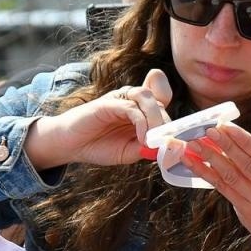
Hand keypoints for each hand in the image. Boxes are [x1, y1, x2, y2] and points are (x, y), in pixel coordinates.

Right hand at [30, 68, 172, 168]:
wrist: (71, 146)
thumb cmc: (99, 146)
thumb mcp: (130, 152)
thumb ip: (148, 148)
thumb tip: (167, 148)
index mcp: (140, 109)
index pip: (163, 101)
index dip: (173, 114)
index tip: (179, 136)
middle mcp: (132, 100)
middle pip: (159, 101)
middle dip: (166, 124)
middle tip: (167, 144)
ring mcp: (120, 99)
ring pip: (147, 98)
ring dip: (156, 120)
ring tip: (154, 140)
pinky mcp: (108, 103)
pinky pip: (131, 108)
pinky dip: (142, 123)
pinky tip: (142, 138)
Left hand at [179, 122, 250, 250]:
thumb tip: (229, 134)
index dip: (245, 141)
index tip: (226, 126)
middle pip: (248, 167)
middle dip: (226, 147)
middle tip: (209, 131)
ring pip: (232, 178)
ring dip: (211, 159)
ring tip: (195, 145)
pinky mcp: (245, 212)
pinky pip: (223, 189)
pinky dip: (207, 174)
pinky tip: (194, 163)